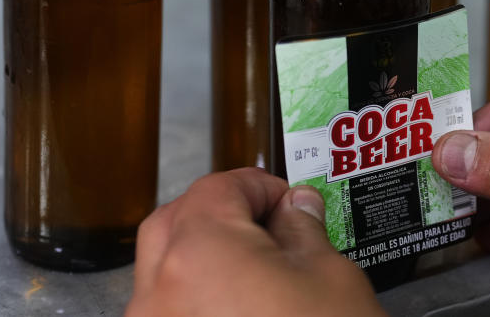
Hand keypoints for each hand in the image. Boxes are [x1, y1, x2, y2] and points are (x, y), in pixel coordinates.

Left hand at [126, 167, 383, 316]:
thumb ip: (304, 230)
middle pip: (175, 222)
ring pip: (161, 271)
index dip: (260, 186)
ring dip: (201, 255)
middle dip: (219, 212)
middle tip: (267, 224)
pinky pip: (166, 312)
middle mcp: (159, 292)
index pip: (220, 188)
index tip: (290, 201)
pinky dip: (194, 298)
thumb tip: (296, 206)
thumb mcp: (330, 280)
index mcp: (200, 251)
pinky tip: (236, 309)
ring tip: (256, 270)